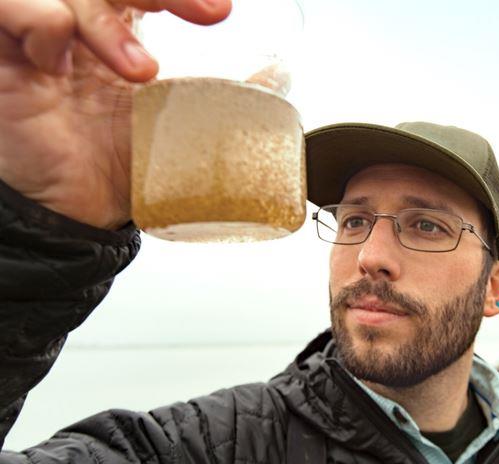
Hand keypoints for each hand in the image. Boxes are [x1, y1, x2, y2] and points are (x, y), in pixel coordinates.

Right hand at [0, 0, 230, 228]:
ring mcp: (38, 38)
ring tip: (143, 73)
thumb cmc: (120, 169)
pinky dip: (38, 17)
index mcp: (118, 34)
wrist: (78, 215)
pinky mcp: (2, 55)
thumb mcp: (181, 125)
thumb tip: (279, 77)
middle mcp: (79, 27)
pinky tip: (57, 55)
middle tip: (208, 12)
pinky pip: (7, 6)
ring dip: (107, 21)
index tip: (223, 12)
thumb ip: (225, 97)